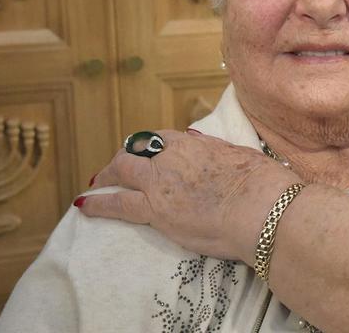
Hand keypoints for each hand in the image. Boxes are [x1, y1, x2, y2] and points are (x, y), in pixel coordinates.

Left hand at [79, 129, 300, 264]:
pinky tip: (84, 205)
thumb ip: (219, 152)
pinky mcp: (155, 209)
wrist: (262, 207)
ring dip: (108, 176)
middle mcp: (174, 157)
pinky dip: (98, 203)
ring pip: (123, 170)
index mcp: (196, 143)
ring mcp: (161, 182)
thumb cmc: (264, 185)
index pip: (164, 138)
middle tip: (118, 169)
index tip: (148, 153)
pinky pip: (118, 203)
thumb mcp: (241, 156)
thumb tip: (208, 146)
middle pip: (137, 150)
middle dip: (124, 158)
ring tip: (97, 185)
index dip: (152, 146)